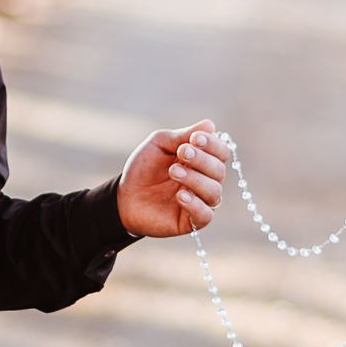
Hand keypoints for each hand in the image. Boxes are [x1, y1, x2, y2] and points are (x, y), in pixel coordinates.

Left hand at [116, 120, 230, 239]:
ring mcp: (200, 201)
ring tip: (173, 172)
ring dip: (196, 179)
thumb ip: (183, 135)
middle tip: (182, 153)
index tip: (195, 139)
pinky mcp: (192, 221)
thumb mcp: (159, 144)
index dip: (213, 144)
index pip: (221, 151)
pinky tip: (180, 195)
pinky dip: (195, 204)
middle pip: (219, 170)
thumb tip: (210, 125)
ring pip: (214, 191)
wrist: (124, 196)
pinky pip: (206, 215)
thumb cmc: (144, 168)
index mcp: (202, 160)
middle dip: (202, 160)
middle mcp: (206, 180)